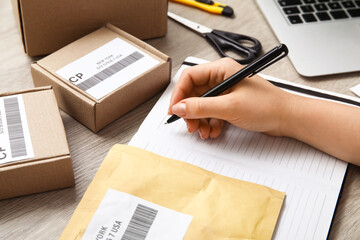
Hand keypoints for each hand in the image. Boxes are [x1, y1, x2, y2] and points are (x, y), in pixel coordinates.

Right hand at [168, 58, 290, 138]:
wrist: (287, 118)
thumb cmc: (268, 106)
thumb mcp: (230, 107)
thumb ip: (201, 107)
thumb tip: (180, 107)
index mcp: (221, 69)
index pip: (190, 77)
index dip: (179, 94)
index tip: (175, 110)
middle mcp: (222, 78)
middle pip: (194, 93)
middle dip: (190, 111)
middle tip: (190, 125)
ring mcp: (226, 92)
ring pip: (202, 105)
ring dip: (199, 120)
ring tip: (203, 132)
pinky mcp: (230, 104)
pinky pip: (211, 113)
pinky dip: (210, 123)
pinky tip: (213, 132)